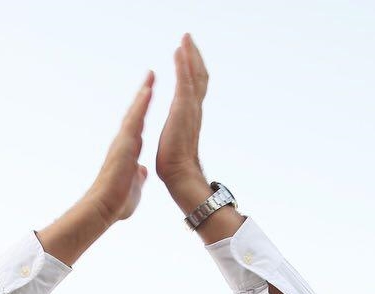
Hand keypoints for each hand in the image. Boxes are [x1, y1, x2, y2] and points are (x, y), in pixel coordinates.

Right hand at [37, 73, 152, 264]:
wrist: (103, 209)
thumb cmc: (116, 203)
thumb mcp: (134, 188)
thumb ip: (137, 178)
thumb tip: (142, 171)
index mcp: (128, 153)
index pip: (138, 127)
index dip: (143, 111)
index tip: (149, 97)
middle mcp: (124, 143)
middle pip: (135, 114)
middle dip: (143, 95)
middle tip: (150, 76)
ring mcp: (122, 142)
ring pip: (134, 112)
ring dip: (143, 93)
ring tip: (151, 76)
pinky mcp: (124, 144)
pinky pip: (134, 119)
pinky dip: (142, 104)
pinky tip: (148, 90)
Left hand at [156, 34, 209, 195]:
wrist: (179, 175)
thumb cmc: (176, 165)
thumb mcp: (176, 143)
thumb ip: (180, 135)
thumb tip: (180, 137)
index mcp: (190, 116)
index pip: (194, 88)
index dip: (192, 70)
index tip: (187, 55)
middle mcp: (194, 108)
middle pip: (199, 76)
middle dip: (194, 56)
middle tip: (188, 38)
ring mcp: (190, 108)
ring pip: (194, 74)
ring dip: (189, 54)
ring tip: (185, 37)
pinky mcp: (183, 109)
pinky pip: (184, 81)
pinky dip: (183, 64)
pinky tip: (179, 51)